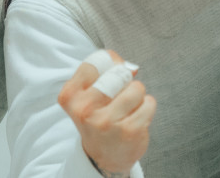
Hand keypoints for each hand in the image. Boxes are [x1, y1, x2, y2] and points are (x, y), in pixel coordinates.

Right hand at [57, 50, 156, 175]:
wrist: (102, 157)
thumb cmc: (97, 119)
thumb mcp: (87, 96)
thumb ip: (103, 74)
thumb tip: (131, 67)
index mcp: (70, 96)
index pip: (96, 62)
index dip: (111, 63)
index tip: (112, 73)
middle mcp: (85, 109)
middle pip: (119, 74)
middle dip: (125, 81)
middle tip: (118, 98)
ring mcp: (107, 122)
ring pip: (136, 88)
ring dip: (137, 96)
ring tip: (127, 110)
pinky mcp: (129, 131)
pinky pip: (149, 103)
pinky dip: (147, 108)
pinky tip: (135, 119)